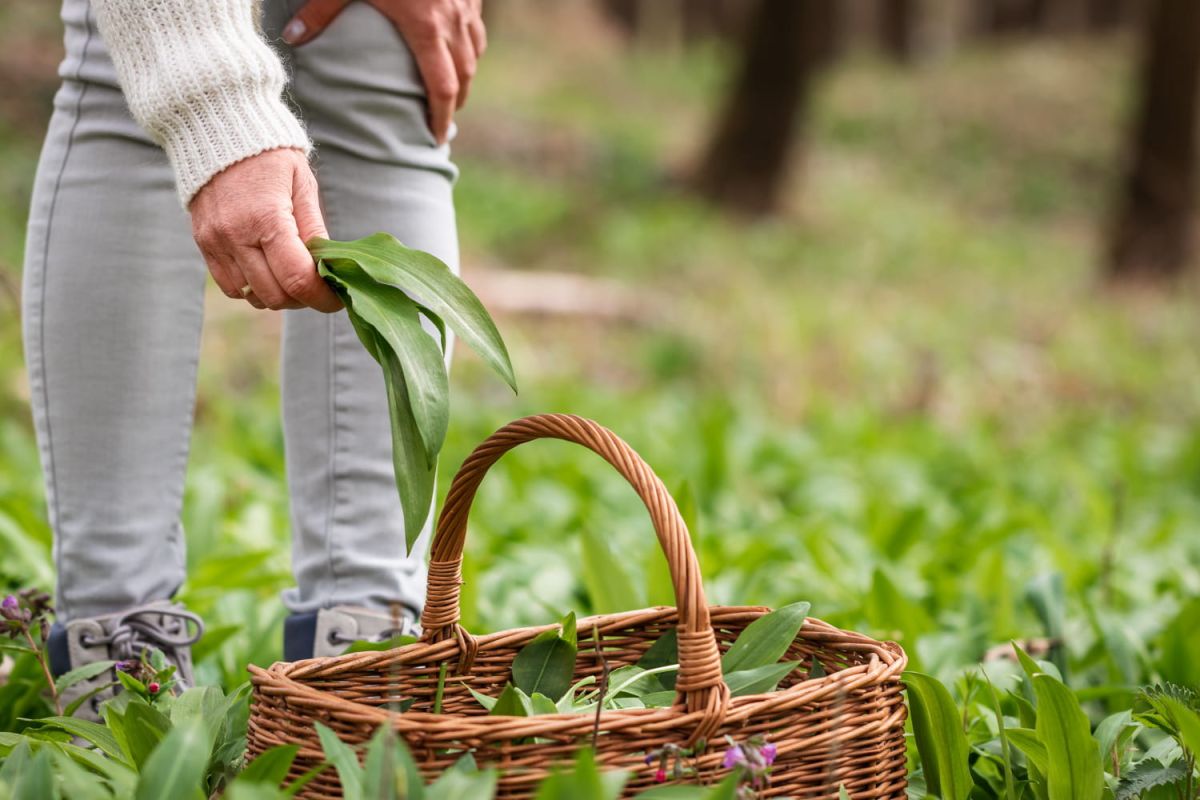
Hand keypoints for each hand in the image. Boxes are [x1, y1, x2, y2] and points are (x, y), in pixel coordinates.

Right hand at [190, 148, 341, 312]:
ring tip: (292, 275)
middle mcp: (236, 235)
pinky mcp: (203, 244)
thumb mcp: (301, 184)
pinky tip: (267, 270)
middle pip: (275, 296)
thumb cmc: (268, 153)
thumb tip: (328, 268)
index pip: (297, 279)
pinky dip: (252, 287)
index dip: (322, 297)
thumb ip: (314, 229)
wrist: (215, 127)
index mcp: (267, 218)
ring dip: (277, 295)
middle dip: (302, 298)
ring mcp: (215, 242)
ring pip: (252, 296)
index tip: (337, 299)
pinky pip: (230, 285)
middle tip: (317, 285)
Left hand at [282, 0, 485, 143]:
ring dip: (466, 73)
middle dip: (456, 102)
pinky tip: (456, 43)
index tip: (436, 137)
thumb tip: (290, 38)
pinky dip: (469, 42)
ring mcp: (467, 3)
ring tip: (453, 89)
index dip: (441, 117)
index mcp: (425, 27)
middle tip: (443, 121)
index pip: (441, 87)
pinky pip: (476, 24)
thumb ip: (319, 10)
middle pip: (465, 75)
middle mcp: (453, 20)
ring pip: (475, 50)